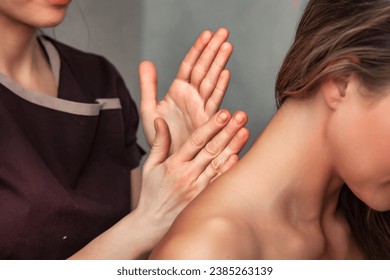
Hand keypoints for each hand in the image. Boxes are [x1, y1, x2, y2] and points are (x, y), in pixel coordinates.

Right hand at [135, 110, 248, 247]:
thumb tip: (160, 120)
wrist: (151, 224)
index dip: (211, 126)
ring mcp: (197, 188)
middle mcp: (187, 175)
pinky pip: (219, 183)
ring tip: (245, 131)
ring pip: (218, 164)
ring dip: (233, 147)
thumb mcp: (150, 166)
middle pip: (211, 149)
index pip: (196, 141)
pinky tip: (239, 158)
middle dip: (227, 131)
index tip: (224, 113)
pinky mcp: (203, 199)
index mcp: (174, 164)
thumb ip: (159, 142)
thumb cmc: (151, 192)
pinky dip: (229, 170)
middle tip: (241, 116)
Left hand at [139, 28, 232, 153]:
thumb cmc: (160, 138)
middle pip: (203, 68)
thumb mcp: (149, 108)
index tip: (207, 34)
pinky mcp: (206, 121)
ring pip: (210, 81)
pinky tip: (224, 74)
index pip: (189, 65)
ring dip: (218, 63)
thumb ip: (148, 85)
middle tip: (223, 32)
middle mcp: (191, 97)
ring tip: (227, 46)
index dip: (198, 49)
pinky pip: (212, 102)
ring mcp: (200, 108)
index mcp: (178, 91)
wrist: (166, 161)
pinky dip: (218, 88)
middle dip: (213, 50)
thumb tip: (145, 61)